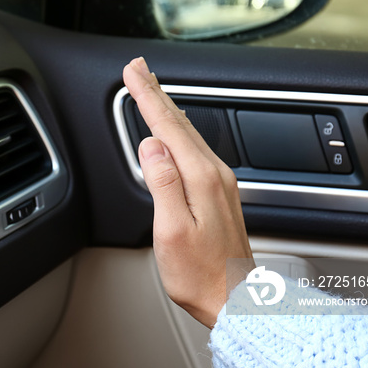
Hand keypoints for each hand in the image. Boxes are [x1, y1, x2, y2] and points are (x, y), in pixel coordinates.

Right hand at [123, 57, 253, 327]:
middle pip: (180, 122)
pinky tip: (174, 129)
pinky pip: (195, 147)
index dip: (146, 97)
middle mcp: (214, 174)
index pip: (167, 126)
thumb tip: (151, 146)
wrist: (234, 299)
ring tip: (152, 90)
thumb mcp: (172, 231)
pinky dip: (179, 129)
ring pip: (188, 132)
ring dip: (168, 107)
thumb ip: (163, 183)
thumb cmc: (200, 274)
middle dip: (156, 92)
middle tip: (138, 69)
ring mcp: (219, 182)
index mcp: (201, 178)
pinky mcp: (219, 192)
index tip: (132, 74)